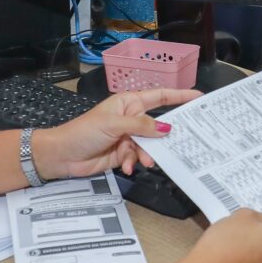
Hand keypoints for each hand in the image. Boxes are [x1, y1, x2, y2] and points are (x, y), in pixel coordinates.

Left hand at [35, 87, 199, 177]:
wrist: (62, 155)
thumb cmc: (84, 131)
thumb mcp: (114, 125)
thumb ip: (142, 126)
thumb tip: (165, 127)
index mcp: (129, 103)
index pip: (159, 96)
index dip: (178, 96)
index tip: (198, 97)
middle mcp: (130, 118)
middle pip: (156, 125)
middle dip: (163, 136)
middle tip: (178, 142)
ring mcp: (127, 136)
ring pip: (148, 145)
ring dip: (145, 154)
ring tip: (143, 161)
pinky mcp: (122, 153)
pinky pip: (137, 157)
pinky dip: (132, 162)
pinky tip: (125, 166)